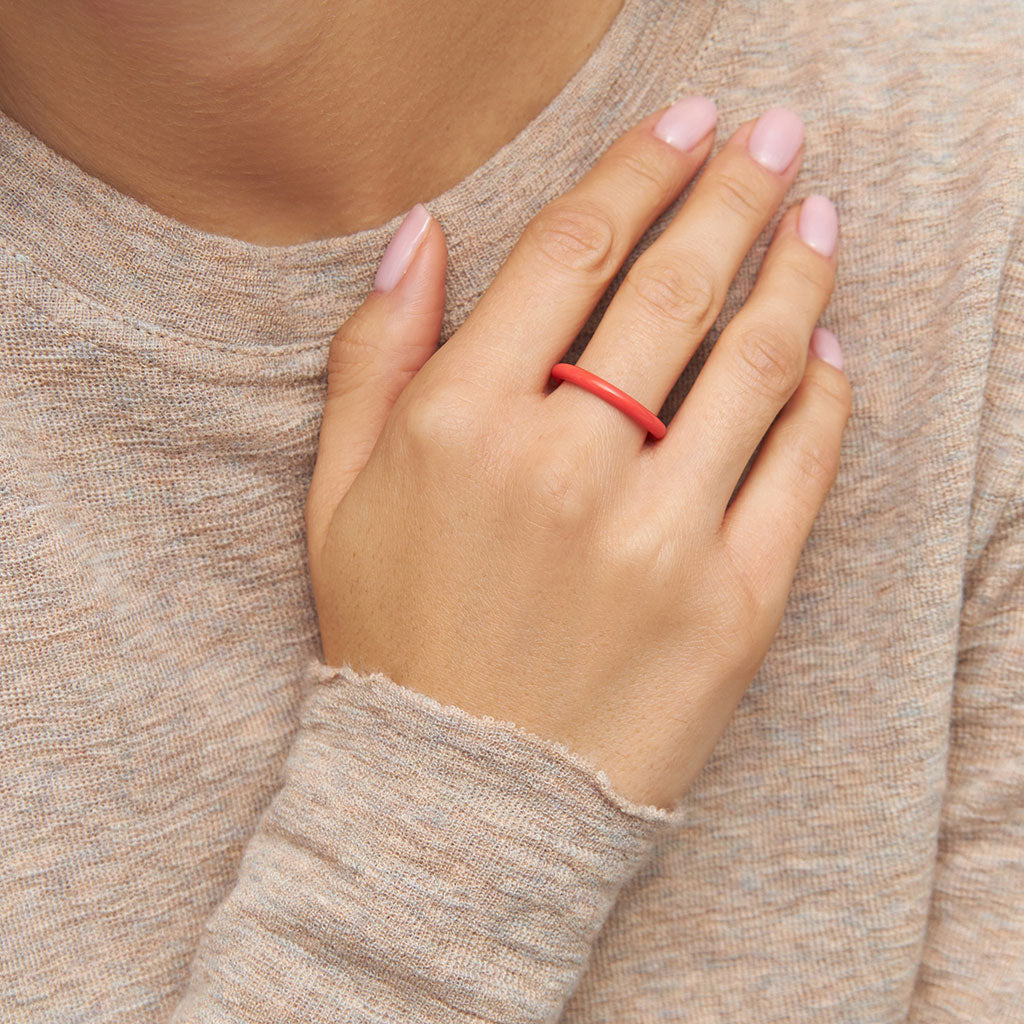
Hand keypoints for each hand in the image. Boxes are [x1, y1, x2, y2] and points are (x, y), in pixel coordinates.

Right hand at [305, 99, 849, 810]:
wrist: (464, 804)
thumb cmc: (396, 641)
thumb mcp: (341, 496)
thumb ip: (374, 356)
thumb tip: (419, 234)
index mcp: (461, 427)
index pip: (571, 251)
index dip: (638, 167)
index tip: (685, 122)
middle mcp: (564, 468)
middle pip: (674, 285)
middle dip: (733, 189)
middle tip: (773, 135)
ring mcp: (659, 539)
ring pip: (755, 366)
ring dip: (795, 274)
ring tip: (817, 219)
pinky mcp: (732, 607)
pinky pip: (799, 473)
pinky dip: (825, 400)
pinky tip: (828, 353)